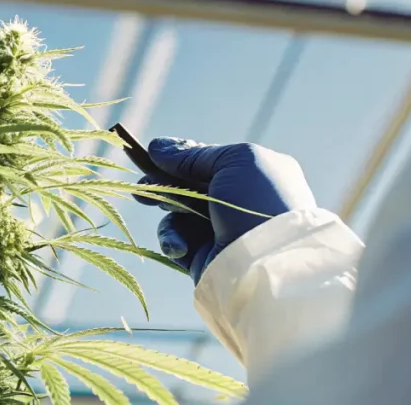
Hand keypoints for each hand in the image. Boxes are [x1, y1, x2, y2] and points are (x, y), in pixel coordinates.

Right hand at [134, 138, 316, 283]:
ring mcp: (221, 230)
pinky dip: (173, 240)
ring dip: (169, 210)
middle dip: (163, 183)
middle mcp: (238, 200)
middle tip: (142, 187)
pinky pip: (177, 241)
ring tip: (173, 217)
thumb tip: (157, 146)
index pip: (207, 161)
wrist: (268, 263)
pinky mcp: (205, 257)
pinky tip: (181, 246)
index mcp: (253, 173)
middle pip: (188, 185)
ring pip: (178, 212)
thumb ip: (194, 154)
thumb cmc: (259, 203)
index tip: (150, 155)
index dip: (179, 158)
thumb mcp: (233, 162)